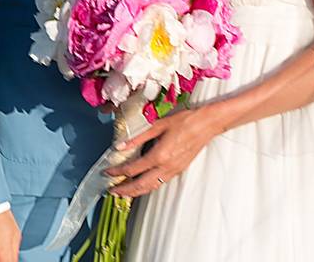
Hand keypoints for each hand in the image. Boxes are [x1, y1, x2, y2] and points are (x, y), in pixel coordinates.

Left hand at [103, 106, 222, 197]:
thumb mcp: (159, 125)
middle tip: (111, 191)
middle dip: (123, 190)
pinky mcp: (178, 170)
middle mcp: (165, 167)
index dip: (117, 172)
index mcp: (159, 155)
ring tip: (123, 193)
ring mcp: (173, 170)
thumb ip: (138, 137)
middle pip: (140, 185)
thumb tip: (120, 146)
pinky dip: (147, 188)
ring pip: (150, 187)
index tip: (107, 172)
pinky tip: (142, 185)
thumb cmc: (185, 121)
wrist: (207, 124)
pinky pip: (159, 183)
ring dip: (135, 192)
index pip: (132, 169)